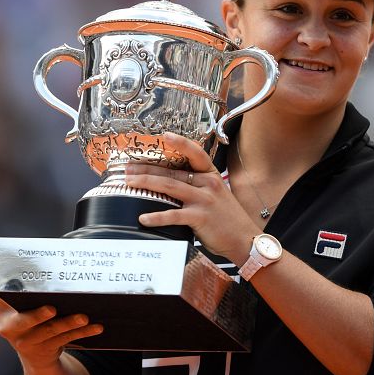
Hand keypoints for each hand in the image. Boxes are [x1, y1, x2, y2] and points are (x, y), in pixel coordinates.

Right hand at [0, 297, 102, 370]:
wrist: (33, 350)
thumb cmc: (33, 313)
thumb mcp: (25, 302)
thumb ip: (32, 288)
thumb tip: (57, 264)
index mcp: (2, 309)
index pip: (7, 297)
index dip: (17, 292)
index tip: (29, 287)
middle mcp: (9, 327)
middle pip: (24, 321)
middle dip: (38, 315)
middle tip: (52, 309)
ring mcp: (25, 342)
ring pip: (49, 331)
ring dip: (68, 323)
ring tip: (84, 317)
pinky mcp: (42, 351)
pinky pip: (65, 339)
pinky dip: (82, 332)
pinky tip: (96, 327)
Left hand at [125, 132, 259, 263]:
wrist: (244, 239)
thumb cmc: (229, 218)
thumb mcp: (217, 194)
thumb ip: (199, 187)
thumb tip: (173, 183)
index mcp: (212, 175)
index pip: (196, 153)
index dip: (180, 143)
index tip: (164, 136)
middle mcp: (208, 184)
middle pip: (173, 171)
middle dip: (147, 169)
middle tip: (128, 168)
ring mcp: (204, 200)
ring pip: (170, 186)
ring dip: (146, 183)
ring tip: (129, 183)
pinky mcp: (200, 217)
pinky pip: (173, 215)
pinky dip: (157, 217)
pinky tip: (143, 218)